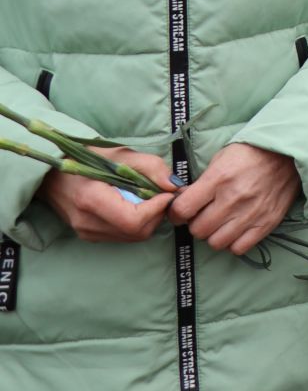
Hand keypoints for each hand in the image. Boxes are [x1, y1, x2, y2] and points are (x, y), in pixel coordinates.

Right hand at [35, 146, 175, 243]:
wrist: (52, 174)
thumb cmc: (86, 158)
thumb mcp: (120, 154)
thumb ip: (150, 167)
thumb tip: (173, 186)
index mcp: (92, 200)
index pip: (134, 220)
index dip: (157, 208)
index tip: (166, 192)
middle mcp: (87, 223)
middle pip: (137, 232)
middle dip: (157, 214)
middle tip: (160, 194)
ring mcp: (87, 233)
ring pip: (133, 237)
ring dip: (148, 219)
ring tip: (146, 198)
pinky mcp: (89, 236)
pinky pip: (123, 236)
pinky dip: (136, 223)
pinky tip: (133, 206)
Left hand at [168, 142, 298, 255]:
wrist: (288, 153)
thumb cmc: (250, 153)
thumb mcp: (221, 159)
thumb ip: (202, 183)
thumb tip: (183, 202)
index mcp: (219, 179)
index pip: (183, 210)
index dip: (176, 213)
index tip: (180, 212)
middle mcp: (233, 199)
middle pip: (198, 230)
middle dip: (196, 224)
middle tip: (203, 215)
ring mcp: (251, 213)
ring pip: (216, 242)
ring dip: (214, 234)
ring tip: (220, 223)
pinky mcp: (267, 223)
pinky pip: (239, 248)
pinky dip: (233, 242)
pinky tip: (235, 229)